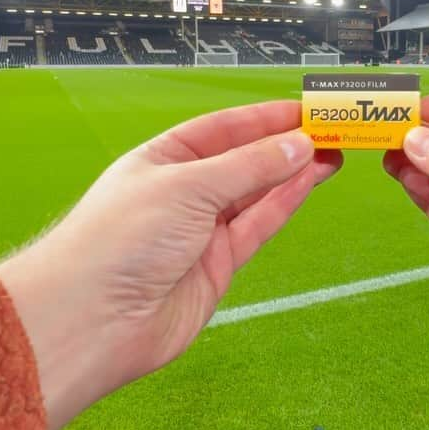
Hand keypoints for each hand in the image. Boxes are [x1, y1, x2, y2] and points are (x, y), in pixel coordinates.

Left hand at [0, 101, 340, 429]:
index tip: (306, 108)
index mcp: (161, 159)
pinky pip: (257, 227)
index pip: (222, 129)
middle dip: (285, 145)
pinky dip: (285, 204)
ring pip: (256, 194)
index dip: (264, 118)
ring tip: (334, 152)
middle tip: (333, 130)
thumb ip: (248, 167)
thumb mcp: (187, 186)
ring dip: (294, 173)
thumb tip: (298, 144)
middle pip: (243, 161)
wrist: (94, 320)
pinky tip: (310, 181)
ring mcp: (200, 231)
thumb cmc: (121, 239)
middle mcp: (182, 192)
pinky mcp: (217, 267)